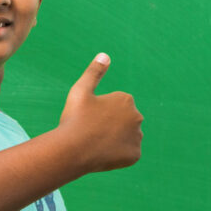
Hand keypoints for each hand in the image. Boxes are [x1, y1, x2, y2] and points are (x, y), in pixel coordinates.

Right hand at [58, 53, 143, 172]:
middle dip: (110, 126)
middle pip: (122, 122)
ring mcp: (137, 137)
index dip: (98, 113)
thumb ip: (94, 72)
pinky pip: (127, 154)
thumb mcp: (81, 90)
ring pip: (125, 137)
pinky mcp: (135, 155)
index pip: (114, 107)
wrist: (73, 149)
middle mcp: (136, 116)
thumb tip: (105, 55)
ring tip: (96, 144)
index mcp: (125, 99)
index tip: (87, 118)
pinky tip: (102, 154)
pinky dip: (117, 154)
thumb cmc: (75, 118)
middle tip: (90, 131)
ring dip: (114, 140)